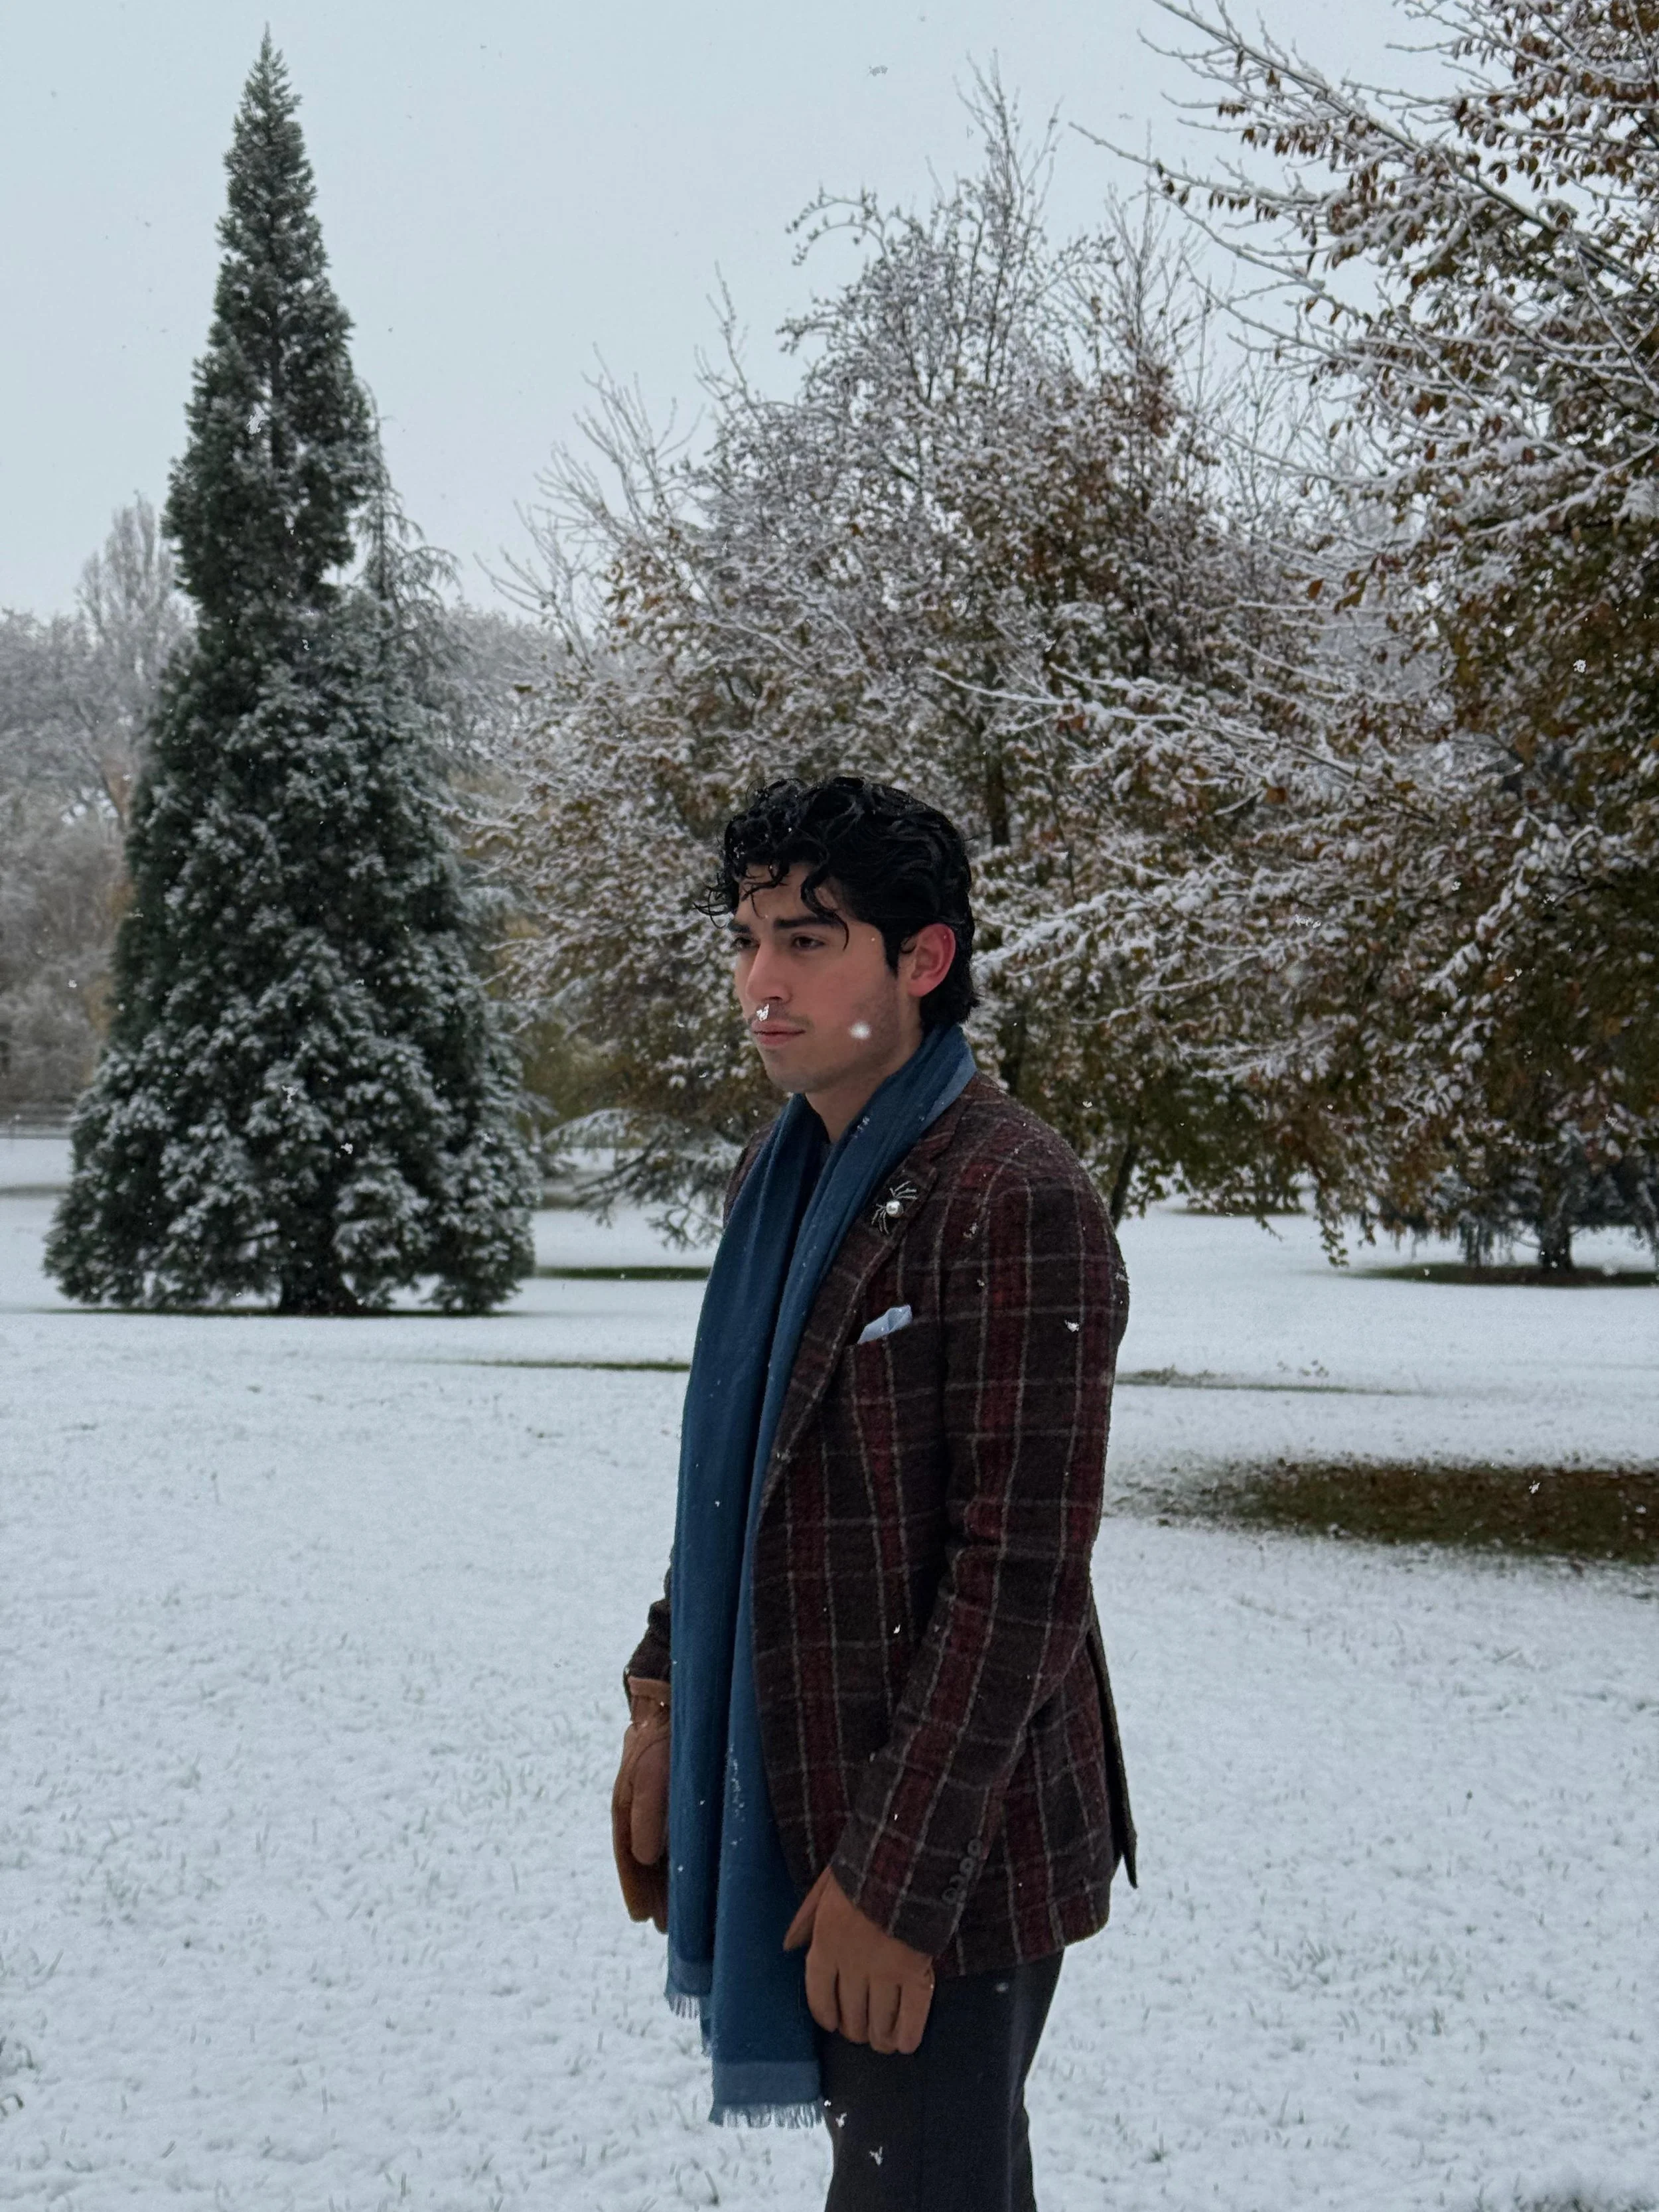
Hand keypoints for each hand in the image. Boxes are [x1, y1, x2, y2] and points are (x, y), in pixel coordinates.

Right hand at [611, 1677, 669, 1930]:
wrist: (677, 1692)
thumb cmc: (665, 1732)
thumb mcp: (652, 1769)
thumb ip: (648, 1810)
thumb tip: (646, 1858)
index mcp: (627, 1799)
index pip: (627, 1851)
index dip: (633, 1886)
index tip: (642, 1917)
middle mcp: (642, 1803)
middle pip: (644, 1857)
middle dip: (653, 1891)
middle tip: (665, 1927)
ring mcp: (665, 1797)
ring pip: (663, 1849)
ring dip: (667, 1881)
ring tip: (677, 1916)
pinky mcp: (688, 1792)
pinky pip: (680, 1833)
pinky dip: (681, 1858)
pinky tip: (695, 1877)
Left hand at [784, 1868, 934, 2054]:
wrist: (905, 1856)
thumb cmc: (862, 1868)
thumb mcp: (824, 1886)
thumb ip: (805, 1919)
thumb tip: (788, 1947)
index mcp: (825, 1945)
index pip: (818, 1996)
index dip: (825, 2014)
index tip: (832, 2023)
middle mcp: (852, 1966)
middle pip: (851, 2015)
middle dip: (854, 2028)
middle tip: (860, 2030)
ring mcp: (885, 1973)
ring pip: (879, 2022)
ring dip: (879, 2037)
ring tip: (882, 2040)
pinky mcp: (916, 1973)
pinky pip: (912, 2016)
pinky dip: (908, 2035)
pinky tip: (905, 2044)